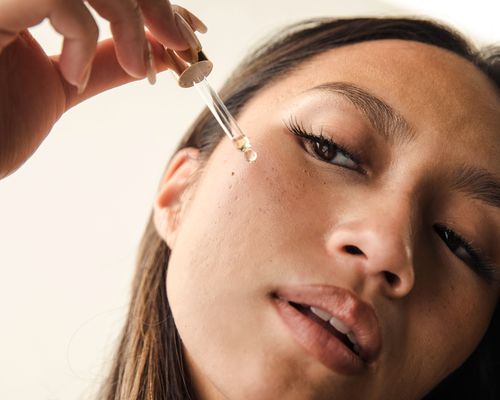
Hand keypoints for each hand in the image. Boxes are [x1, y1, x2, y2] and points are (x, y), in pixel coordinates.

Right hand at [0, 0, 206, 178]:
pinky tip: (71, 75)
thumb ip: (102, 62)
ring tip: (139, 67)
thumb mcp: (61, 88)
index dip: (156, 1)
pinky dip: (80, 33)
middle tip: (185, 45)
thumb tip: (149, 51)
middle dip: (157, 4)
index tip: (193, 31)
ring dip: (130, 17)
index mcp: (31, 2)